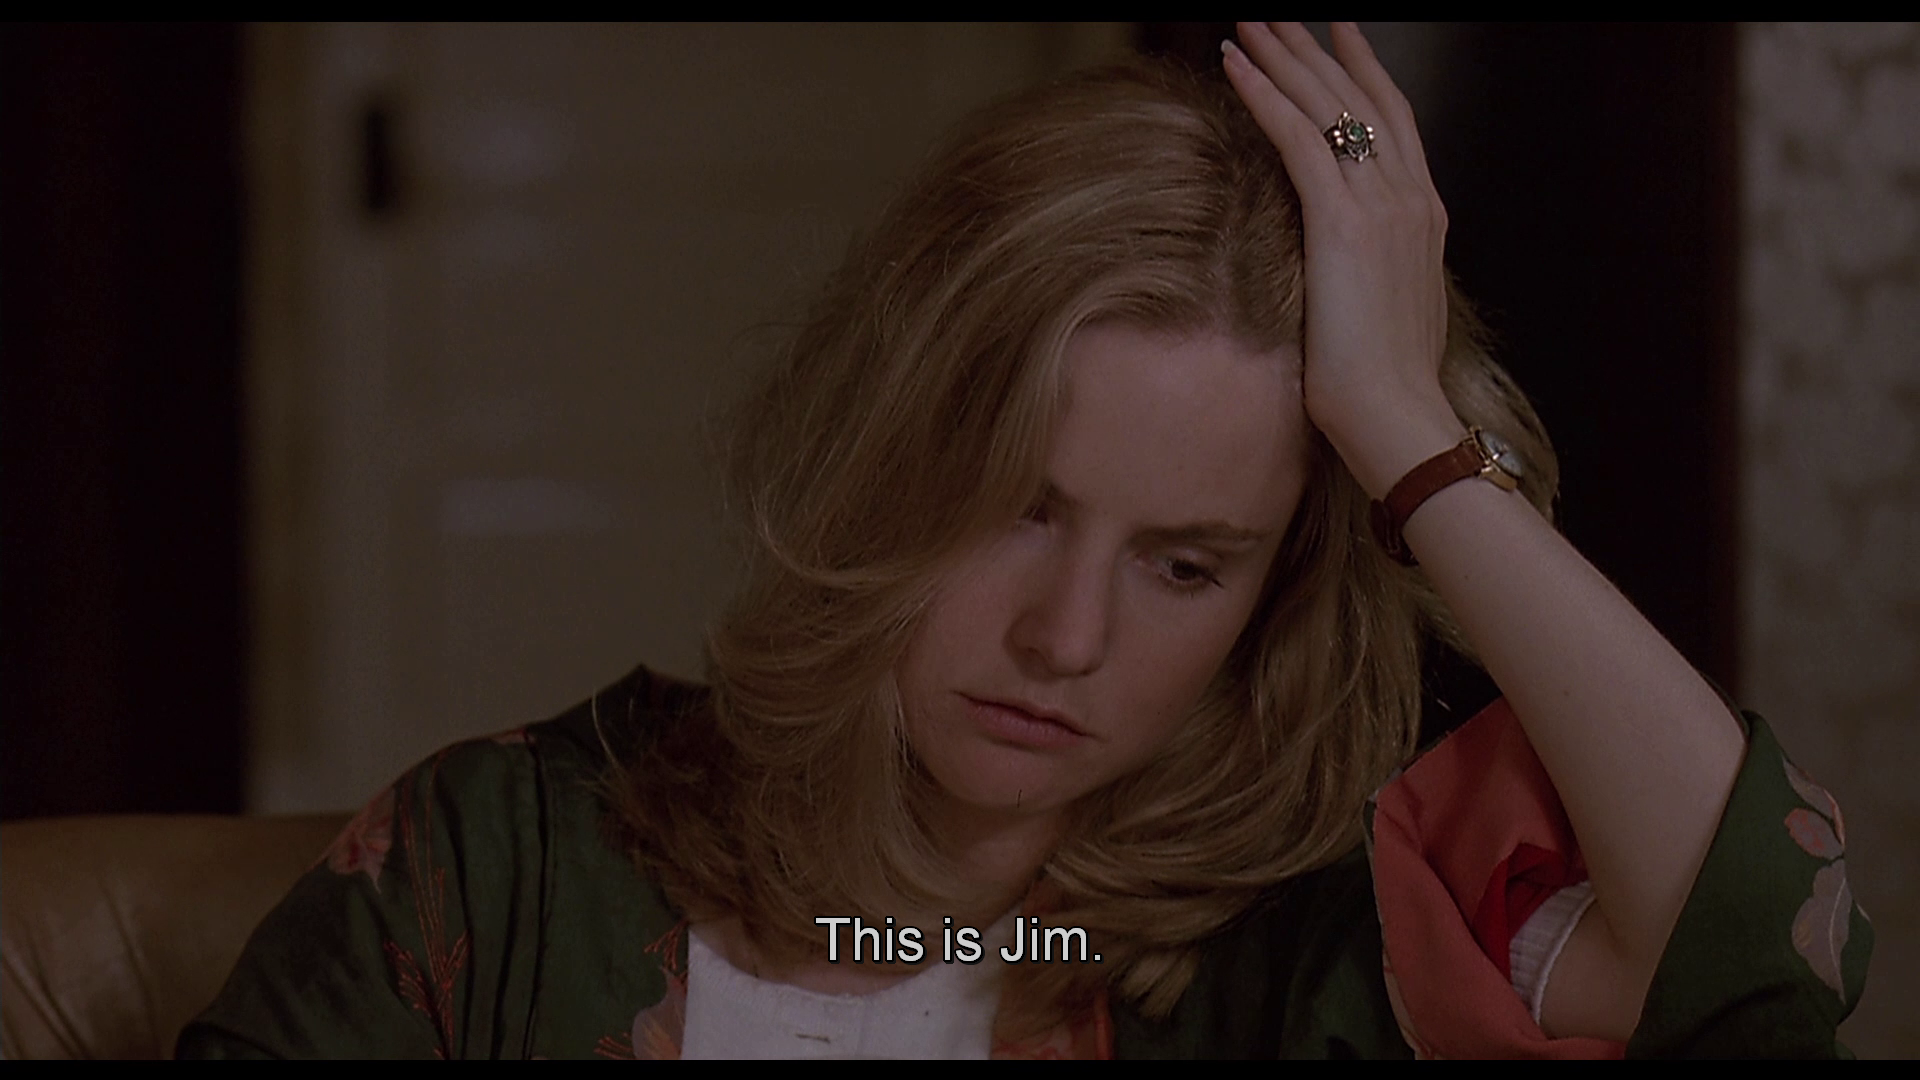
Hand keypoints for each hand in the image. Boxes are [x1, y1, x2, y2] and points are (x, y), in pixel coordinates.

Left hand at [1221, 22, 1465, 498]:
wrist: (1398, 416)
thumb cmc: (1385, 388)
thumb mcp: (1387, 313)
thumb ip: (1373, 273)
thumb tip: (1348, 270)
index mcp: (1423, 217)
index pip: (1394, 121)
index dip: (1365, 72)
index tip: (1342, 35)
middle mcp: (1409, 199)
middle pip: (1359, 100)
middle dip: (1315, 51)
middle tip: (1279, 15)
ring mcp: (1380, 207)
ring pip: (1327, 108)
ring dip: (1283, 59)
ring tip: (1249, 24)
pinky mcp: (1342, 225)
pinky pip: (1299, 141)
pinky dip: (1266, 97)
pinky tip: (1236, 67)